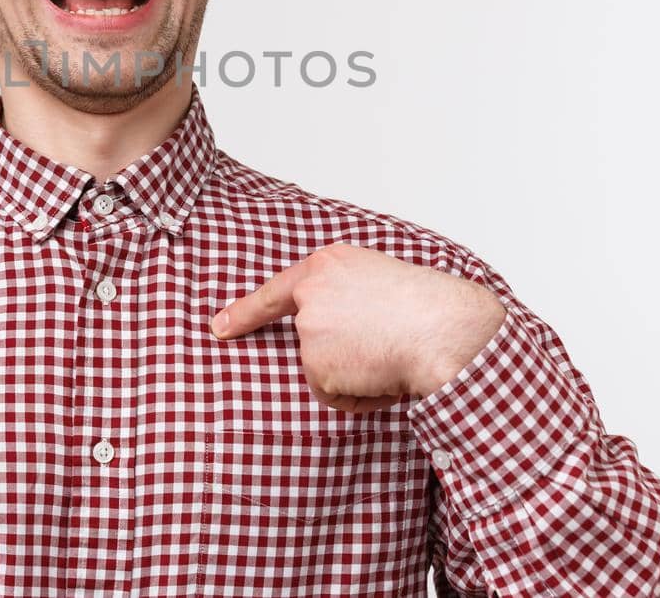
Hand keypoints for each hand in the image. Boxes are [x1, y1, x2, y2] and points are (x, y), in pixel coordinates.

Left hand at [210, 243, 507, 410]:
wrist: (440, 329)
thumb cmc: (426, 306)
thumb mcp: (379, 279)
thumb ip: (345, 294)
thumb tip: (336, 328)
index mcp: (328, 264)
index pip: (276, 291)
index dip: (245, 312)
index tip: (219, 326)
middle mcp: (310, 294)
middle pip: (309, 340)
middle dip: (339, 353)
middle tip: (379, 345)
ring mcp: (308, 330)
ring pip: (323, 370)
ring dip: (354, 374)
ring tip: (388, 354)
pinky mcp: (314, 366)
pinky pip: (334, 394)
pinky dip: (358, 395)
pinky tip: (382, 375)